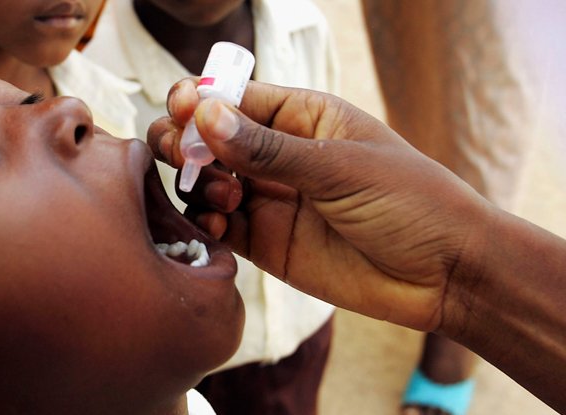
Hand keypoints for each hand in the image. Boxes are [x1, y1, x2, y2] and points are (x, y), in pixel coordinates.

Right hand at [148, 79, 495, 330]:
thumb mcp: (340, 167)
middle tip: (185, 156)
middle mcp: (278, 155)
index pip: (235, 97)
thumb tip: (204, 115)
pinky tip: (219, 224)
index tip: (181, 108)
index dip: (201, 100)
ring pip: (206, 182)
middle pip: (208, 138)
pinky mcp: (266, 243)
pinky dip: (206, 222)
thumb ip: (268, 149)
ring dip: (199, 184)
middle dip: (185, 141)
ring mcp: (270, 199)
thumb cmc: (412, 203)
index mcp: (302, 117)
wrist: (446, 276)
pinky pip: (218, 225)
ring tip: (225, 196)